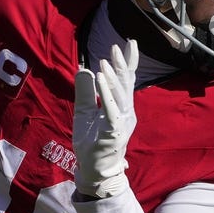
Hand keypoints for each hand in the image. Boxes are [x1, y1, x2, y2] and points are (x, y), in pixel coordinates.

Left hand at [73, 40, 138, 198]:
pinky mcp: (113, 133)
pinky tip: (100, 80)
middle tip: (116, 47)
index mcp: (121, 107)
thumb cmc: (91, 142)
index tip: (130, 44)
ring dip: (112, 78)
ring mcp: (121, 123)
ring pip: (119, 96)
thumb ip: (85, 91)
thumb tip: (83, 68)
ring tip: (104, 62)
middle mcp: (125, 113)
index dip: (128, 63)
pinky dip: (106, 95)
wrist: (93, 168)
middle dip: (121, 65)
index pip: (126, 81)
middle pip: (126, 85)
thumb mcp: (84, 112)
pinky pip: (110, 111)